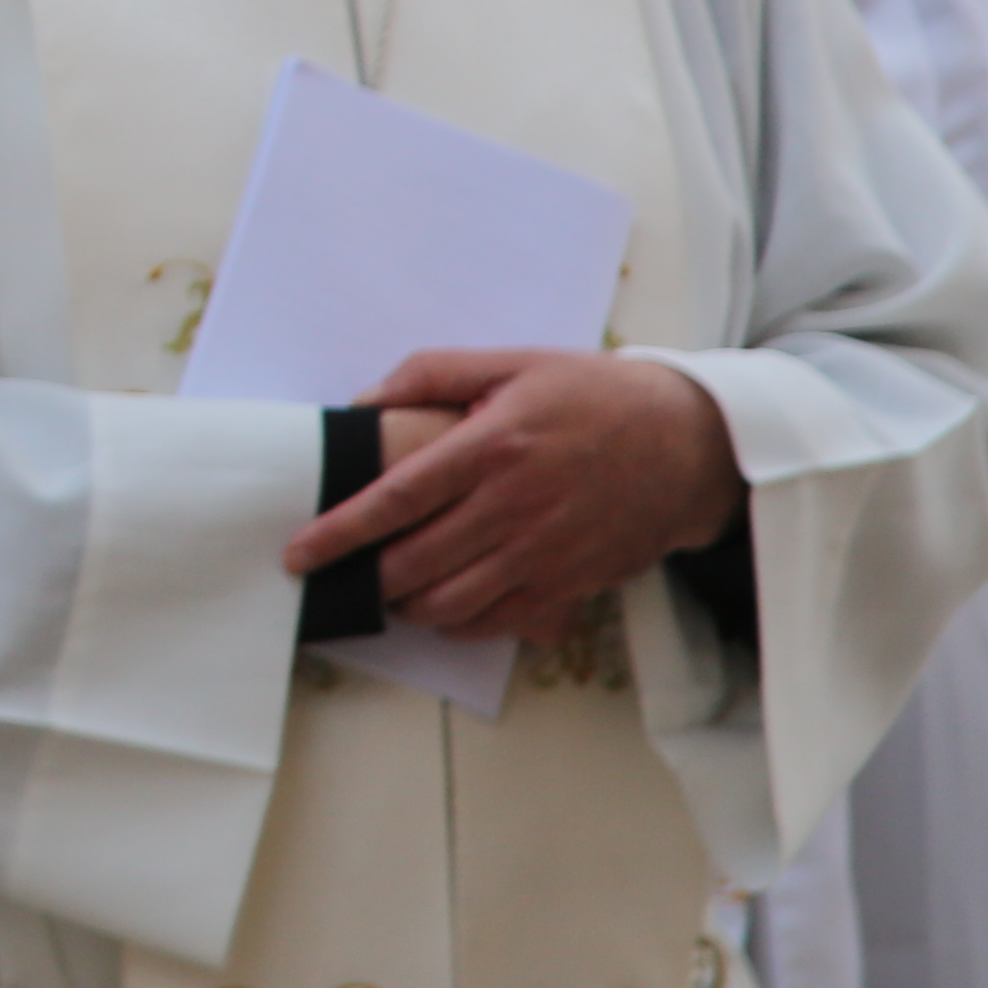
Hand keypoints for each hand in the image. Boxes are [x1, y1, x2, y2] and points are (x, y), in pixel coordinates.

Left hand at [284, 349, 743, 649]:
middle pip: (415, 562)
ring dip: (407, 603)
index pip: (397, 499)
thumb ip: (432, 374)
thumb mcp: (513, 363)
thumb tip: (364, 402)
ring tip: (390, 588)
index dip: (341, 531)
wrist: (688, 443)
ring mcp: (543, 553)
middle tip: (344, 571)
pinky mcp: (569, 584)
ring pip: (451, 602)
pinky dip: (459, 623)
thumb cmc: (594, 395)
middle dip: (368, 575)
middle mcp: (514, 506)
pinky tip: (444, 606)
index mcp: (493, 446)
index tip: (300, 552)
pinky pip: (497, 622)